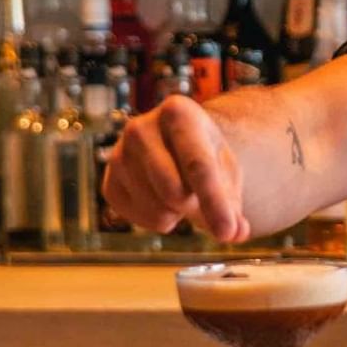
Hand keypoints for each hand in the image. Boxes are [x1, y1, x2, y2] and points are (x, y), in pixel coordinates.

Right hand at [101, 95, 251, 242]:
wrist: (173, 144)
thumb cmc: (205, 154)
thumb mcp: (226, 169)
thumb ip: (234, 203)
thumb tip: (237, 233)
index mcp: (178, 113)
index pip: (198, 164)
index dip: (215, 203)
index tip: (228, 232)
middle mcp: (140, 128)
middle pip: (174, 191)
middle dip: (196, 207)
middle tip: (202, 197)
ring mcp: (118, 156)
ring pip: (159, 210)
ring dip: (179, 213)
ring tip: (180, 189)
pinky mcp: (109, 184)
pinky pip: (142, 220)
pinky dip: (161, 220)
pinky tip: (162, 199)